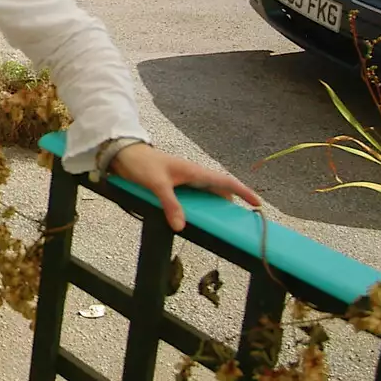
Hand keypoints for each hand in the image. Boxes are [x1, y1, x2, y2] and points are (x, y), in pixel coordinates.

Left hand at [109, 142, 261, 231]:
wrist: (122, 154)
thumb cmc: (141, 163)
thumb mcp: (156, 184)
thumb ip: (170, 204)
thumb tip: (181, 226)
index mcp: (194, 171)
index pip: (225, 181)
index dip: (243, 191)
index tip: (257, 203)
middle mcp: (193, 175)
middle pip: (218, 190)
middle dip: (231, 203)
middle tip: (239, 221)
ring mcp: (184, 180)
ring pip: (205, 195)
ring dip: (214, 206)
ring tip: (221, 224)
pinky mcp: (174, 185)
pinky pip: (192, 198)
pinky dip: (198, 208)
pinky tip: (196, 219)